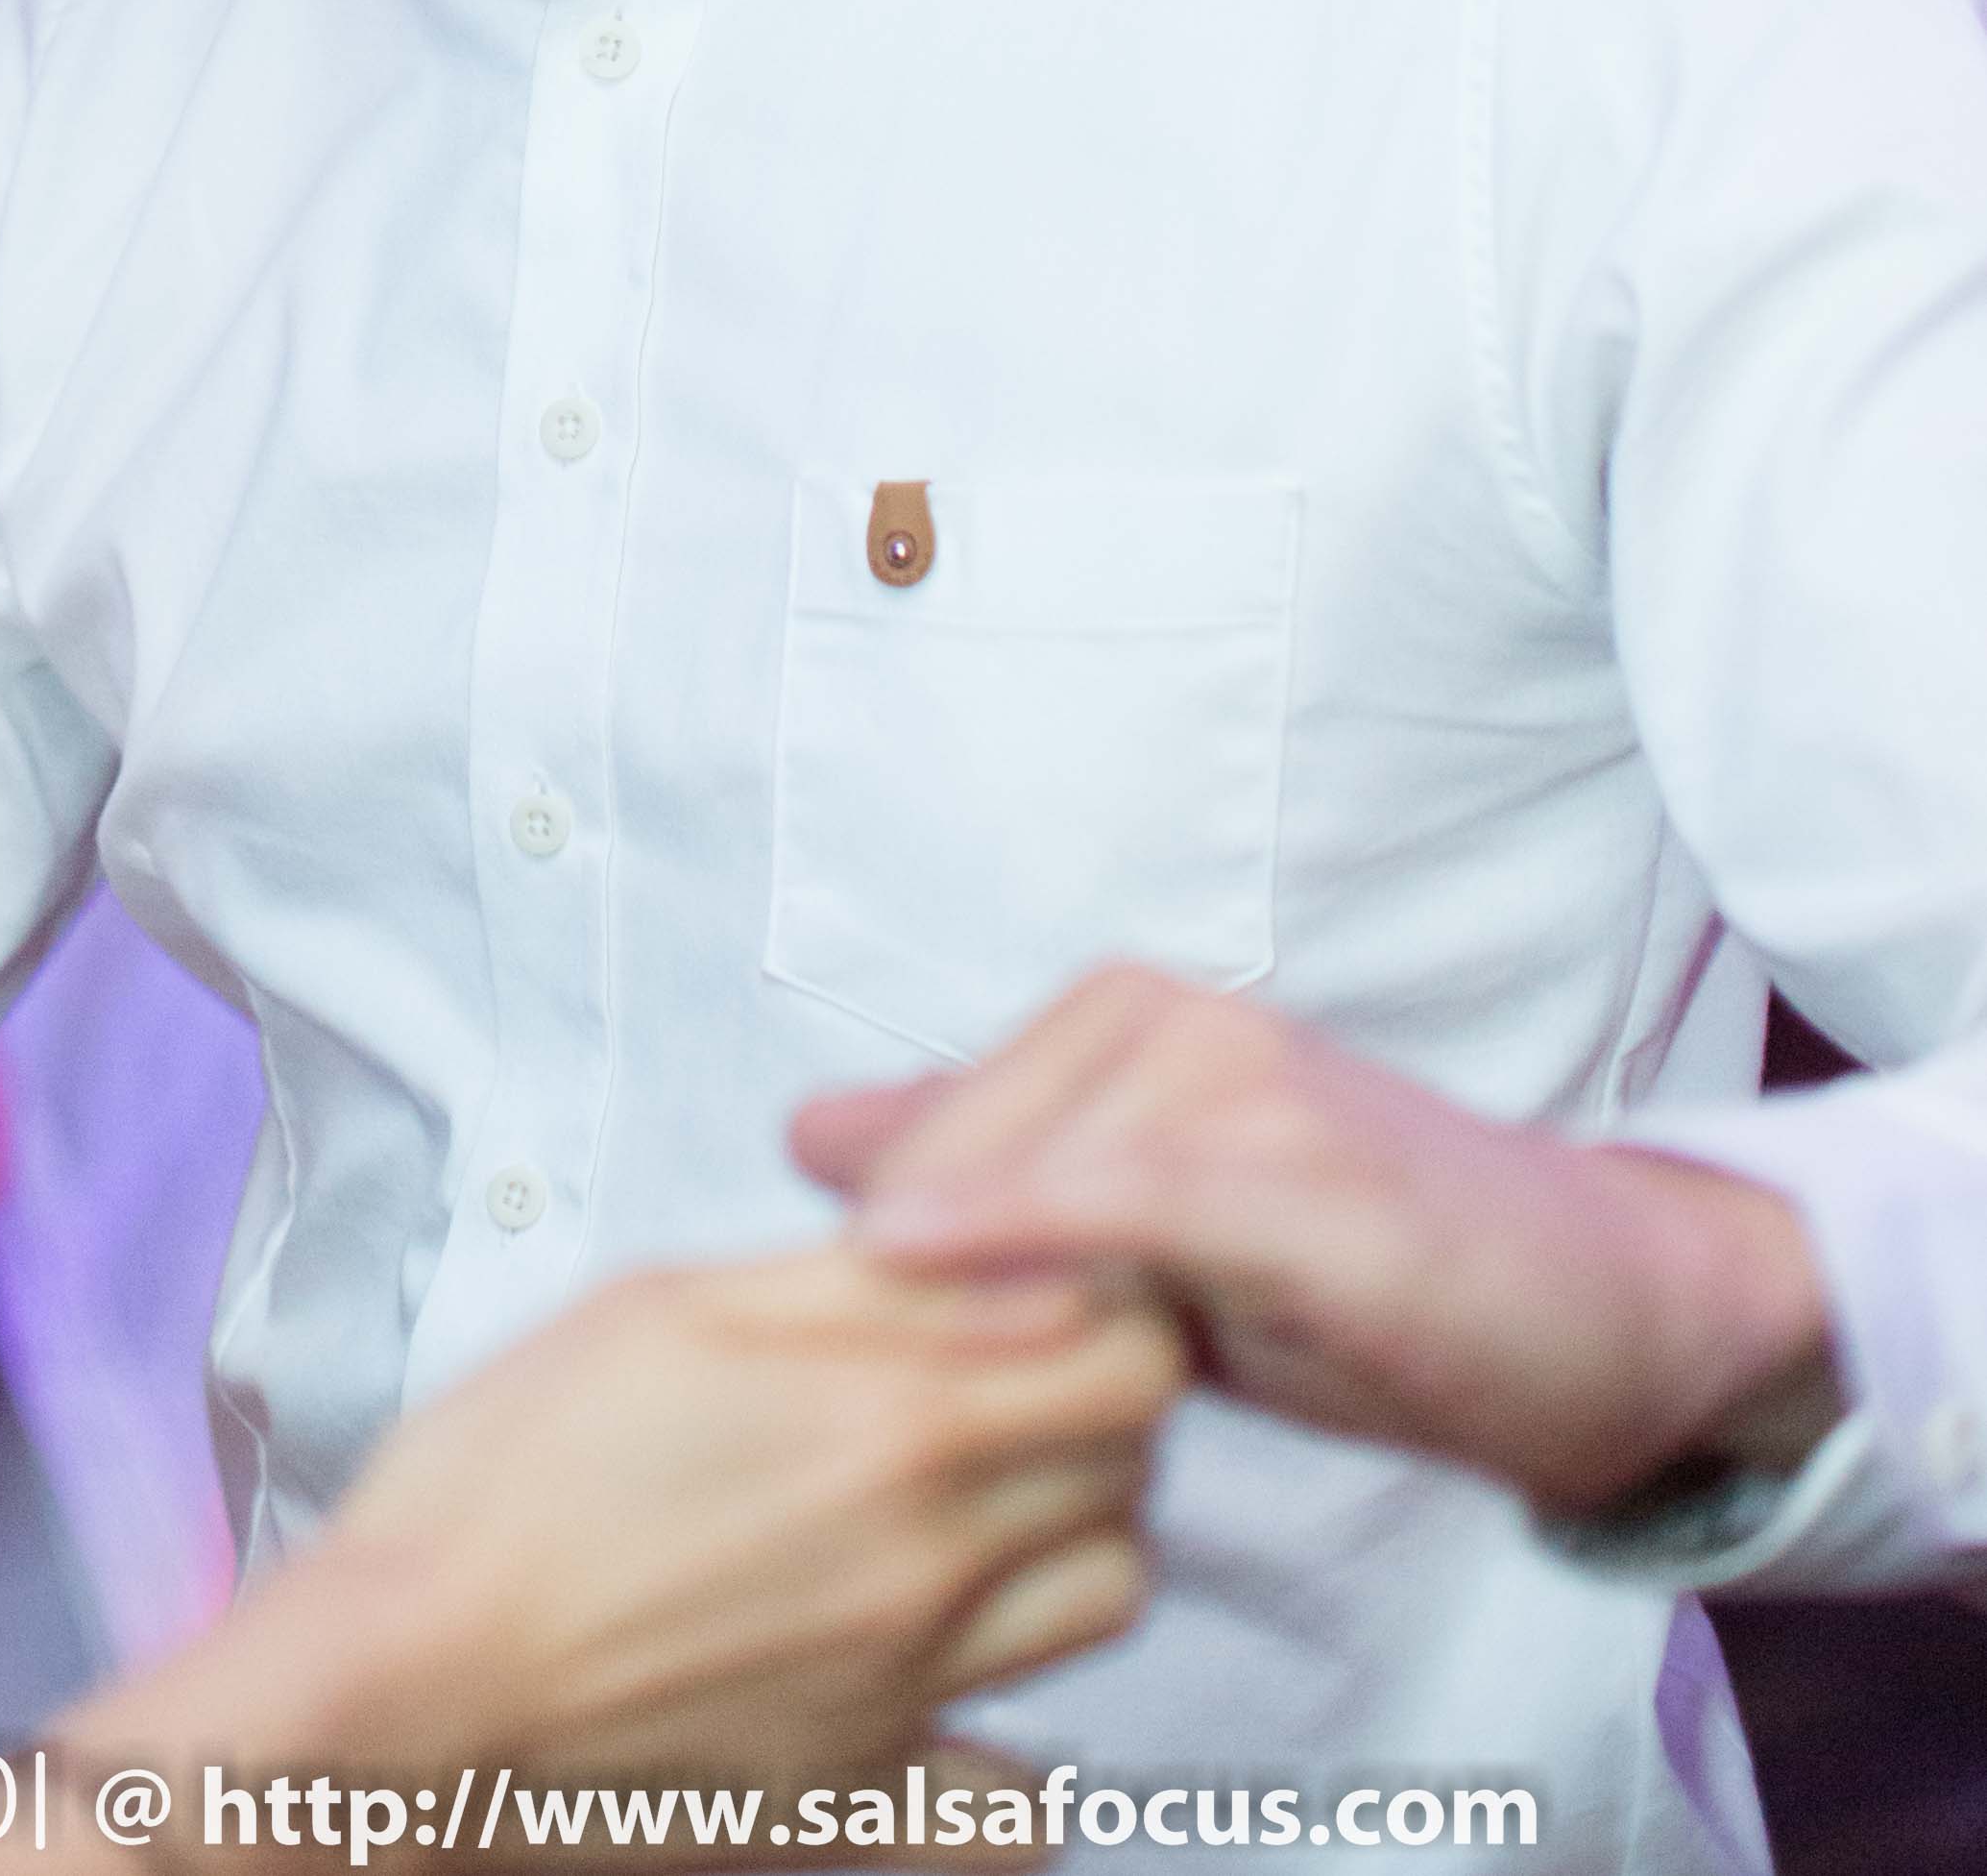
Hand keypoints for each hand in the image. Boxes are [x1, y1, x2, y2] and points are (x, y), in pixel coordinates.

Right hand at [52, 1241, 1182, 1824]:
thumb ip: (846, 1282)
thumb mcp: (663, 1307)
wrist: (405, 1689)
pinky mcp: (867, 1804)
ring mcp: (908, 1692)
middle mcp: (926, 1562)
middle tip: (1000, 1364)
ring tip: (971, 1499)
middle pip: (1134, 1465)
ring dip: (1069, 1536)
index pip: (1124, 1347)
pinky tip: (944, 1679)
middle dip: (1093, 1396)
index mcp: (886, 1421)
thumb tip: (977, 1249)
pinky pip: (1025, 1800)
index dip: (1105, 1289)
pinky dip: (1019, 1746)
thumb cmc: (497, 1486)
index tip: (1044, 1272)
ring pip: (1105, 1603)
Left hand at [794, 965, 1841, 1519]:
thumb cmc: (1370, 1283)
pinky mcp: (1300, 1170)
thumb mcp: (1157, 1236)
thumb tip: (812, 1136)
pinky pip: (1125, 1189)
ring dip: (958, 1266)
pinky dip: (1016, 1218)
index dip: (871, 1242)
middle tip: (882, 1392)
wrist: (1600, 1311)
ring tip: (929, 1384)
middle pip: (953, 1138)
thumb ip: (998, 1174)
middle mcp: (1174, 1019)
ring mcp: (1243, 1083)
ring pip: (1027, 1157)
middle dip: (906, 1262)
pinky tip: (905, 1254)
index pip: (923, 1125)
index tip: (815, 1353)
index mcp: (1124, 1023)